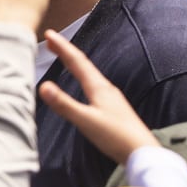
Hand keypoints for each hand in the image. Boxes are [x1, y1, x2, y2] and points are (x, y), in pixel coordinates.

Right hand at [37, 29, 158, 162]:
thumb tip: (43, 86)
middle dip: (67, 52)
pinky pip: (93, 85)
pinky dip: (83, 78)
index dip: (62, 47)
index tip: (50, 34)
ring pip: (90, 74)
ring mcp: (111, 98)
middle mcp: (106, 89)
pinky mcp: (113, 109)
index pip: (77, 62)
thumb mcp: (86, 121)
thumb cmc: (116, 137)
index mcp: (99, 88)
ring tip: (66, 58)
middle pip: (83, 65)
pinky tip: (85, 85)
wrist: (142, 152)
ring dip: (75, 64)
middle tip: (52, 41)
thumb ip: (64, 104)